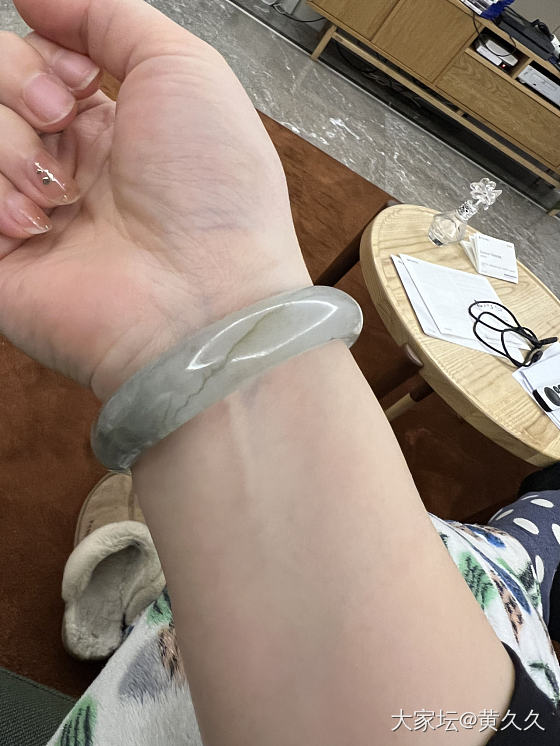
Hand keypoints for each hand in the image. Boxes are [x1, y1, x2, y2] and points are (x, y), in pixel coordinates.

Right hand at [0, 0, 310, 401]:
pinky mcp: (2, 262)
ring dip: (10, 147)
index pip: (31, 60)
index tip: (83, 78)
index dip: (42, 56)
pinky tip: (40, 228)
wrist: (205, 294)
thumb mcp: (184, 68)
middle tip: (64, 120)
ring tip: (62, 193)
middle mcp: (66, 167)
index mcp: (109, 126)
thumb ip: (108, 17)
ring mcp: (32, 213)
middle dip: (19, 86)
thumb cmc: (214, 191)